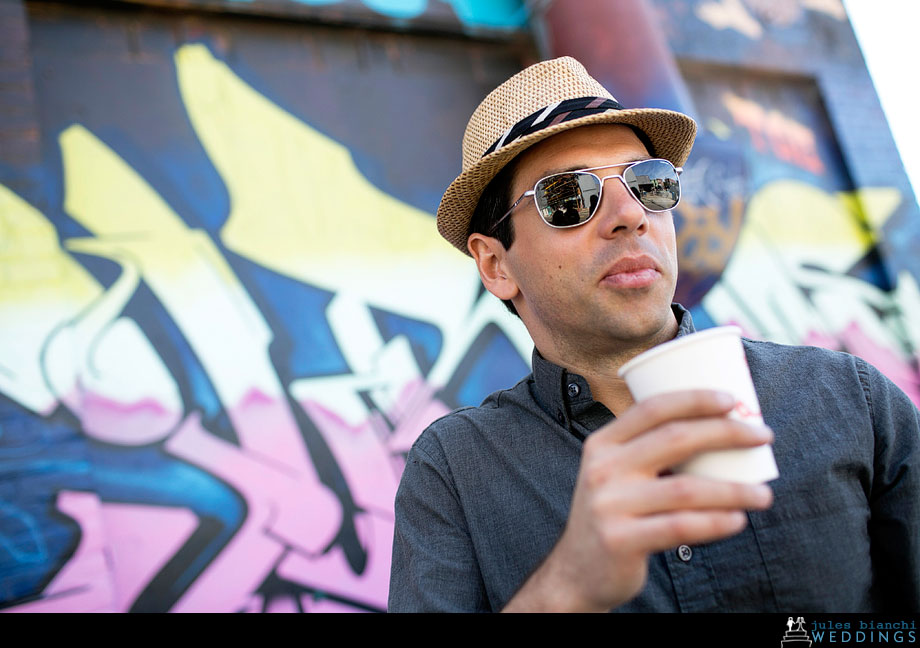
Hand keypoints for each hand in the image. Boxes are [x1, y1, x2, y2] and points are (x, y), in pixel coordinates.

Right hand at [502, 390, 773, 611]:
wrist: (578, 569)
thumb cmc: (615, 513)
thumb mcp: (615, 473)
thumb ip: (648, 451)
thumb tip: (717, 430)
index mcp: (602, 443)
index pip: (651, 408)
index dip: (694, 399)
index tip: (732, 400)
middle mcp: (602, 469)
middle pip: (675, 438)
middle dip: (727, 432)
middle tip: (763, 436)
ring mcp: (609, 504)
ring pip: (686, 488)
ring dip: (734, 489)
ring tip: (764, 494)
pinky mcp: (621, 540)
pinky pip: (680, 528)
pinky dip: (715, 523)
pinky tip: (738, 521)